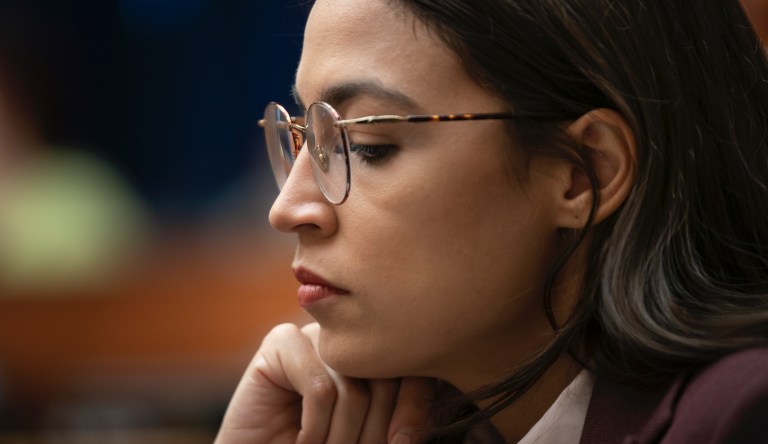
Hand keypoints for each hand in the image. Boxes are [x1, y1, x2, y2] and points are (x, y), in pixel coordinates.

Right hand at [214, 323, 435, 443]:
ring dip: (340, 437)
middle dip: (372, 431)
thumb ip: (396, 422)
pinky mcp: (279, 342)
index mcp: (375, 354)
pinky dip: (314, 427)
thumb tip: (409, 434)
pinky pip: (320, 388)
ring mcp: (315, 336)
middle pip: (384, 378)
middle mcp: (348, 339)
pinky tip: (301, 440)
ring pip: (352, 388)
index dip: (412, 410)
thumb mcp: (367, 438)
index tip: (401, 443)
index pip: (414, 370)